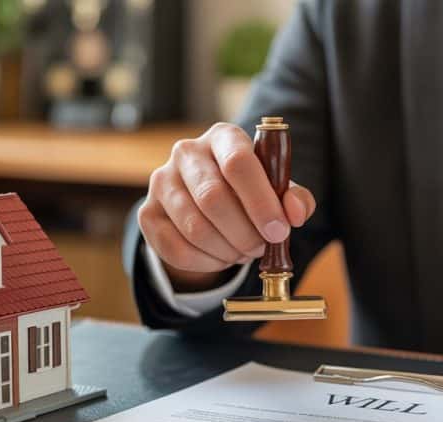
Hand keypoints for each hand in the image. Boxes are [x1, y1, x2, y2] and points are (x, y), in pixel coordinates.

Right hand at [138, 122, 316, 290]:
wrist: (207, 204)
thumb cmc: (248, 192)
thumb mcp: (276, 190)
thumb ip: (293, 198)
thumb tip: (295, 214)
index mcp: (223, 137)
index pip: (238, 162)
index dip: (260, 201)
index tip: (278, 230)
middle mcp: (187, 152)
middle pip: (213, 197)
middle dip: (244, 233)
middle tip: (261, 247)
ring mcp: (161, 182)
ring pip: (195, 228)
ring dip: (227, 250)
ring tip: (244, 252)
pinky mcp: (147, 213)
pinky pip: (177, 249)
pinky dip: (206, 262)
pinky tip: (221, 257)